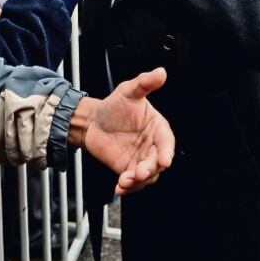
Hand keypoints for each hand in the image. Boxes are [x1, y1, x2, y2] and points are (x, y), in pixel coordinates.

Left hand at [69, 68, 173, 195]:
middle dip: (150, 169)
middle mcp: (152, 146)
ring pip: (146, 176)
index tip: (163, 160)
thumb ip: (144, 83)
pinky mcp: (128, 169)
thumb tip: (161, 72)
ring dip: (138, 181)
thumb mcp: (128, 91)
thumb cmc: (114, 106)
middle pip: (157, 163)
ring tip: (125, 181)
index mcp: (157, 128)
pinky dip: (128, 187)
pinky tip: (120, 188)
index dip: (166, 152)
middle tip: (140, 172)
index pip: (166, 142)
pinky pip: (132, 182)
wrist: (93, 121)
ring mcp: (140, 159)